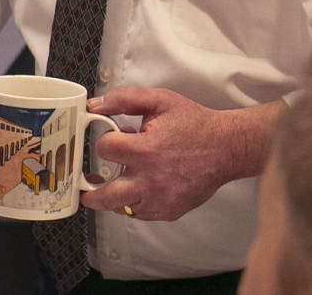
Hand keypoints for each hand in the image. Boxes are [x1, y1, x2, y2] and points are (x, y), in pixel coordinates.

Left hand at [78, 87, 277, 221]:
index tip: (110, 140)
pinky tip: (139, 187)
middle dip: (90, 192)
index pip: (104, 150)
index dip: (103, 142)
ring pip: (121, 208)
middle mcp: (151, 179)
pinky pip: (141, 213)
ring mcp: (160, 199)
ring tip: (112, 184)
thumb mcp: (159, 101)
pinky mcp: (169, 211)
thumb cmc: (194, 125)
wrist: (226, 148)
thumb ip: (124, 98)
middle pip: (105, 197)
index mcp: (146, 150)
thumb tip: (94, 105)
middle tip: (84, 186)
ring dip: (113, 196)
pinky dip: (135, 203)